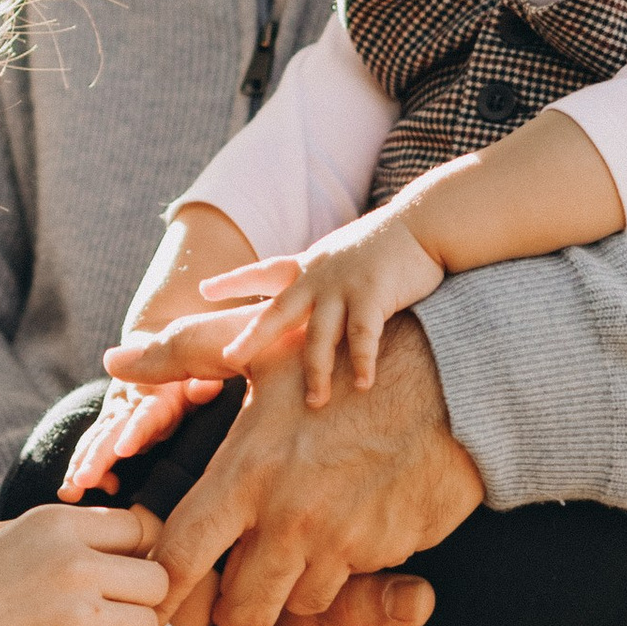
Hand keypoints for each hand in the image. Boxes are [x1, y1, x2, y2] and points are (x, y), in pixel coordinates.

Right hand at [0, 504, 171, 625]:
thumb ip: (34, 527)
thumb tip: (67, 524)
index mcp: (56, 524)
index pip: (138, 528)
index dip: (132, 556)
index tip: (115, 579)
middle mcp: (75, 563)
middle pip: (156, 578)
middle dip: (138, 601)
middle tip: (112, 619)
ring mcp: (77, 614)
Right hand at [61, 376, 204, 493]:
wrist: (155, 347)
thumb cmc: (186, 373)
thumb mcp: (198, 374)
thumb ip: (203, 386)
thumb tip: (206, 389)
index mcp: (156, 399)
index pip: (145, 418)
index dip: (134, 433)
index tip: (123, 450)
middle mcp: (129, 407)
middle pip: (111, 433)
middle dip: (96, 459)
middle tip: (81, 481)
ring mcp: (115, 416)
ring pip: (94, 441)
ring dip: (80, 465)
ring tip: (69, 492)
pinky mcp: (107, 426)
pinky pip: (90, 446)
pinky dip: (78, 466)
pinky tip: (70, 492)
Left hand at [155, 314, 484, 625]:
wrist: (453, 380)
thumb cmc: (347, 360)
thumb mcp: (264, 352)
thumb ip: (186, 355)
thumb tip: (116, 358)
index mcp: (245, 472)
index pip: (178, 559)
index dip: (160, 593)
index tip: (153, 604)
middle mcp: (287, 519)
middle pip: (236, 614)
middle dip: (229, 610)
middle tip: (232, 587)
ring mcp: (340, 543)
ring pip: (293, 608)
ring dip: (287, 591)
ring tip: (289, 550)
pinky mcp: (385, 555)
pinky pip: (347, 590)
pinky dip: (336, 577)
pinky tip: (340, 535)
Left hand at [196, 215, 447, 406]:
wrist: (423, 223)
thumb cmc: (386, 244)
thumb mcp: (342, 254)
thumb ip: (322, 276)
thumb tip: (307, 296)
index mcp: (309, 265)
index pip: (263, 272)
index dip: (233, 280)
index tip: (203, 289)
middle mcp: (318, 276)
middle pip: (277, 312)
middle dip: (252, 336)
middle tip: (229, 356)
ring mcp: (344, 286)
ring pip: (320, 335)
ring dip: (317, 371)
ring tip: (315, 402)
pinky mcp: (373, 294)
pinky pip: (364, 336)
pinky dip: (363, 361)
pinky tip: (364, 384)